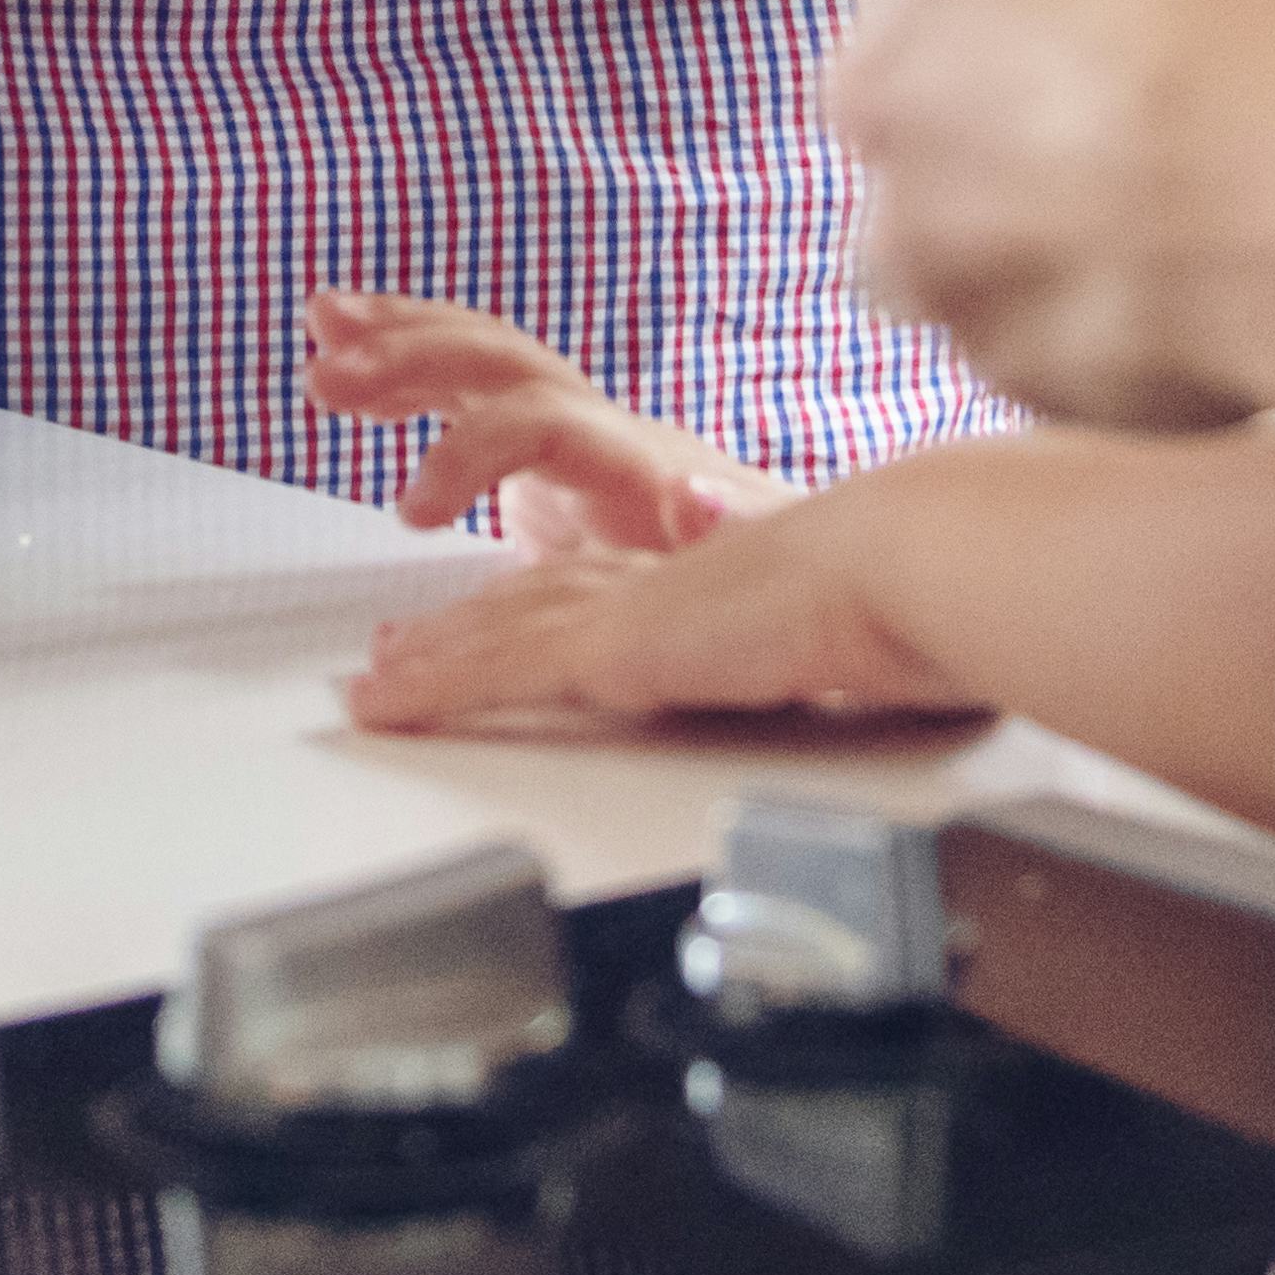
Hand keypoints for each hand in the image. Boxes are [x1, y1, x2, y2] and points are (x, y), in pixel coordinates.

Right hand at [300, 288, 791, 547]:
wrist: (801, 570)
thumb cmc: (783, 575)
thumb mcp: (764, 563)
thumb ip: (729, 527)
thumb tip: (697, 500)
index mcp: (636, 456)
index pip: (536, 423)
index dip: (468, 453)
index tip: (413, 512)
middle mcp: (599, 426)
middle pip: (497, 362)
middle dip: (410, 356)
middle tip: (327, 371)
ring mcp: (572, 432)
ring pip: (478, 358)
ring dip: (398, 338)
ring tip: (321, 322)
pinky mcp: (549, 459)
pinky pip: (469, 390)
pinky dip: (411, 369)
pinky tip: (356, 363)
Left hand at [341, 451, 997, 735]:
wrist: (897, 569)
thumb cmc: (900, 604)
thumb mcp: (842, 644)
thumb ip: (813, 657)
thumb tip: (839, 681)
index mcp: (702, 582)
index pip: (595, 599)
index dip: (533, 618)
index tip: (489, 636)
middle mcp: (650, 582)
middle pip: (527, 602)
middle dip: (456, 628)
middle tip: (395, 655)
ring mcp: (622, 607)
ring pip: (495, 630)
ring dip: (427, 659)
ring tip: (374, 685)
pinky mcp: (606, 641)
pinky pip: (492, 668)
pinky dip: (429, 686)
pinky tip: (383, 705)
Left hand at [822, 0, 1274, 440]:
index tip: (1088, 13)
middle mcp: (885, 92)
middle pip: (907, 104)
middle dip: (989, 122)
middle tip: (1119, 140)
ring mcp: (922, 245)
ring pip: (942, 249)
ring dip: (1017, 248)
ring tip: (1150, 251)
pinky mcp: (992, 364)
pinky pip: (1028, 348)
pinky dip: (1089, 342)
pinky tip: (1192, 325)